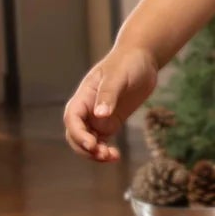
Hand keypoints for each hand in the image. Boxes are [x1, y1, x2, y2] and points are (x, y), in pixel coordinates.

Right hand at [64, 45, 159, 162]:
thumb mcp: (118, 76)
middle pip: (76, 134)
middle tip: (103, 154)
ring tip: (112, 157)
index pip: (72, 118)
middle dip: (85, 148)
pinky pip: (102, 142)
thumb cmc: (128, 62)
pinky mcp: (111, 122)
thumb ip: (109, 94)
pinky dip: (105, 151)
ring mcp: (98, 117)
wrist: (142, 59)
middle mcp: (87, 108)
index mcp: (84, 96)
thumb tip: (100, 115)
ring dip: (95, 153)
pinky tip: (115, 156)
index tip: (91, 144)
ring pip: (88, 142)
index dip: (78, 134)